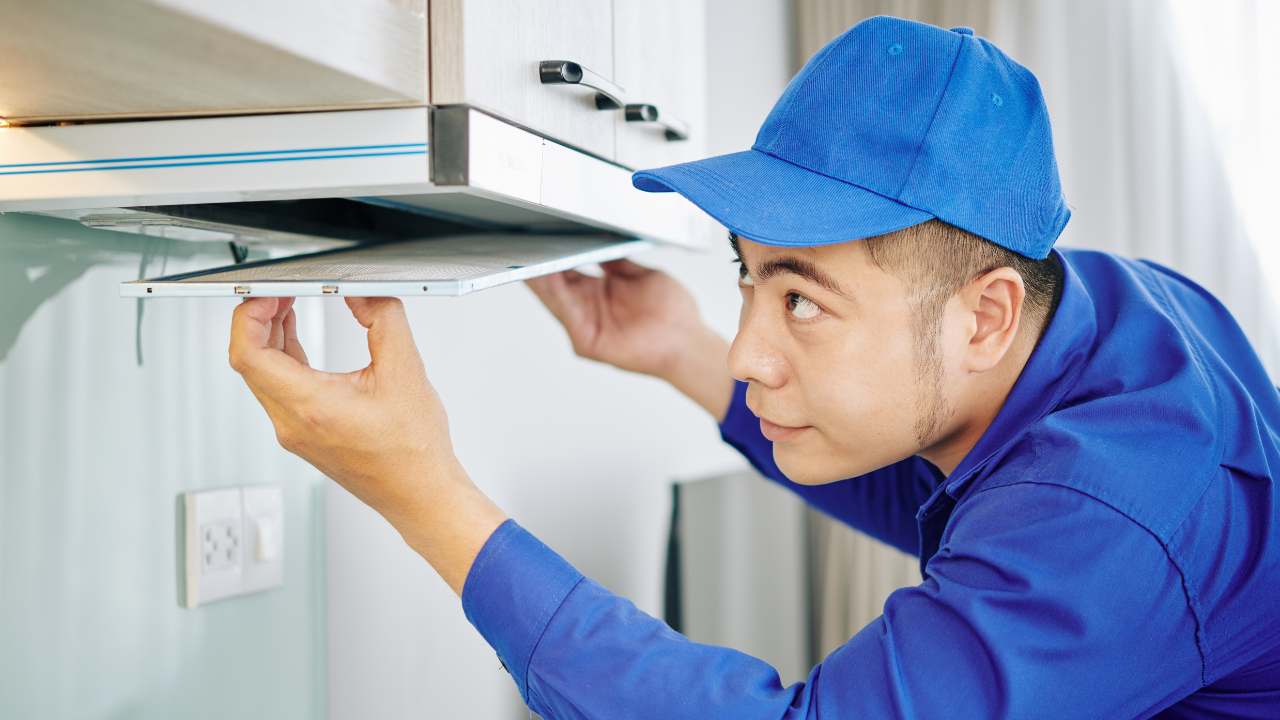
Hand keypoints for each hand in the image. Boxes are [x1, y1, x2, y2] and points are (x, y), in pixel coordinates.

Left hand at [228, 296, 506, 594]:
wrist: (420, 494)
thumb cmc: (414, 451)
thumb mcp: (406, 370)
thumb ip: (383, 319)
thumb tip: (362, 294)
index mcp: (312, 407)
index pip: (249, 353)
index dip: (250, 315)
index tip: (269, 294)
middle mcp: (293, 424)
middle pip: (249, 360)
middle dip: (259, 317)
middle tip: (281, 291)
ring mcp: (294, 433)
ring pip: (260, 375)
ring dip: (268, 336)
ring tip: (287, 306)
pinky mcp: (301, 436)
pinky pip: (276, 389)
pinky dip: (281, 358)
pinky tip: (295, 338)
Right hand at [526, 259, 735, 420]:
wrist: (688, 341)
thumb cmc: (673, 314)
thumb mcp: (644, 276)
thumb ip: (619, 262)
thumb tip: (601, 242)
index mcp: (599, 290)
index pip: (567, 271)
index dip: (553, 255)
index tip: (540, 237)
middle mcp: (589, 307)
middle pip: (553, 284)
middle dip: (537, 265)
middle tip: (524, 243)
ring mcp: (586, 324)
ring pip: (554, 298)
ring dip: (541, 278)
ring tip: (531, 255)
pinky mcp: (588, 341)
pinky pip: (568, 314)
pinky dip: (557, 295)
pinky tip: (552, 277)